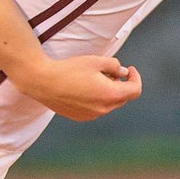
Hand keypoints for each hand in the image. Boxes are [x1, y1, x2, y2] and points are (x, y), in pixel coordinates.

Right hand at [7, 53, 141, 120]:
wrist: (43, 82)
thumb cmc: (69, 69)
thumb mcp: (95, 61)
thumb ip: (114, 65)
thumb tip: (122, 72)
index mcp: (110, 95)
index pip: (135, 90)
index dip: (136, 78)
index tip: (129, 69)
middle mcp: (103, 109)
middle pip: (122, 98)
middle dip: (121, 85)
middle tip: (110, 71)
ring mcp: (92, 116)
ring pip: (109, 104)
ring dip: (108, 92)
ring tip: (94, 78)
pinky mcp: (80, 117)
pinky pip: (96, 109)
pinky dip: (97, 99)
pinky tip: (83, 88)